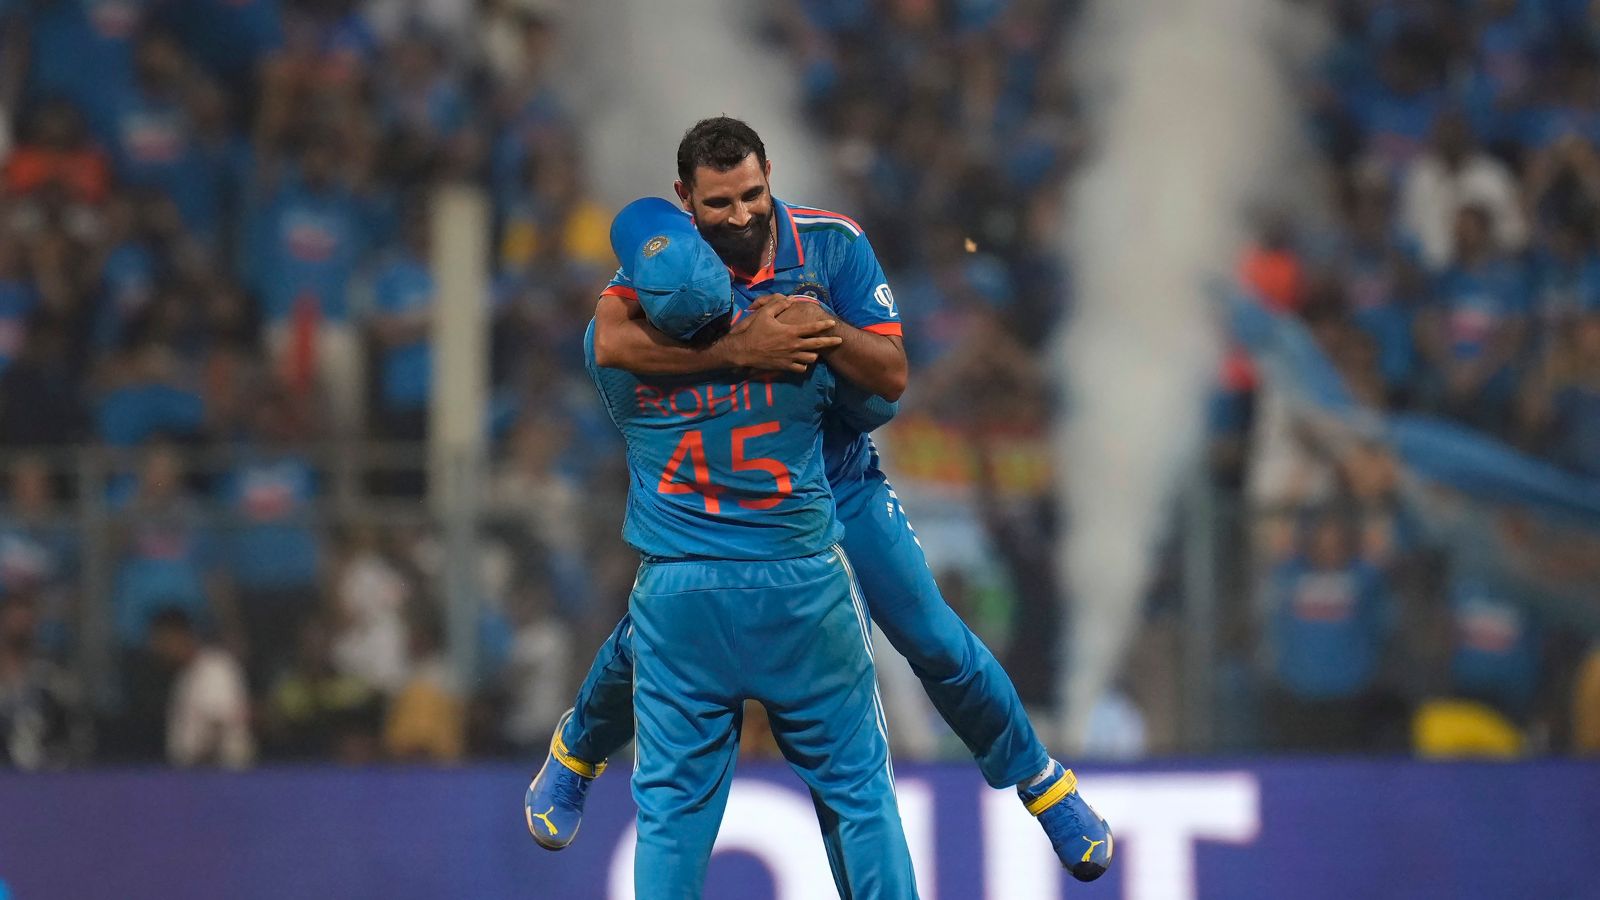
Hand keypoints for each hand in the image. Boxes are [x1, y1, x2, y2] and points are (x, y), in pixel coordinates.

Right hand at [721, 296, 842, 371]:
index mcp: (791, 331)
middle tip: (840, 340)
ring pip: (811, 358)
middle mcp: (794, 345)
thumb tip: (790, 299)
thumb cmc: (754, 331)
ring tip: (816, 351)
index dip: (824, 325)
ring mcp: (791, 357)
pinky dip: (804, 365)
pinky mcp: (786, 367)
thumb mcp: (764, 313)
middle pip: (818, 344)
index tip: (833, 323)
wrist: (744, 351)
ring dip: (815, 354)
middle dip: (831, 342)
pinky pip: (801, 368)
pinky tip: (803, 361)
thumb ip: (778, 305)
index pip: (813, 328)